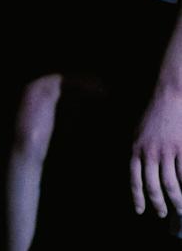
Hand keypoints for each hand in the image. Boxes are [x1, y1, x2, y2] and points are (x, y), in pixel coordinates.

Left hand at [130, 86, 181, 216]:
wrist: (169, 98)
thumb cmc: (154, 117)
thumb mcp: (138, 134)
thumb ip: (139, 154)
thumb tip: (141, 175)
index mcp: (136, 150)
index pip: (135, 180)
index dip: (138, 197)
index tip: (141, 211)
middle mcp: (150, 153)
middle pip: (155, 186)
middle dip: (159, 204)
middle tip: (164, 214)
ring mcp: (168, 152)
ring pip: (173, 184)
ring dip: (178, 201)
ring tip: (181, 210)